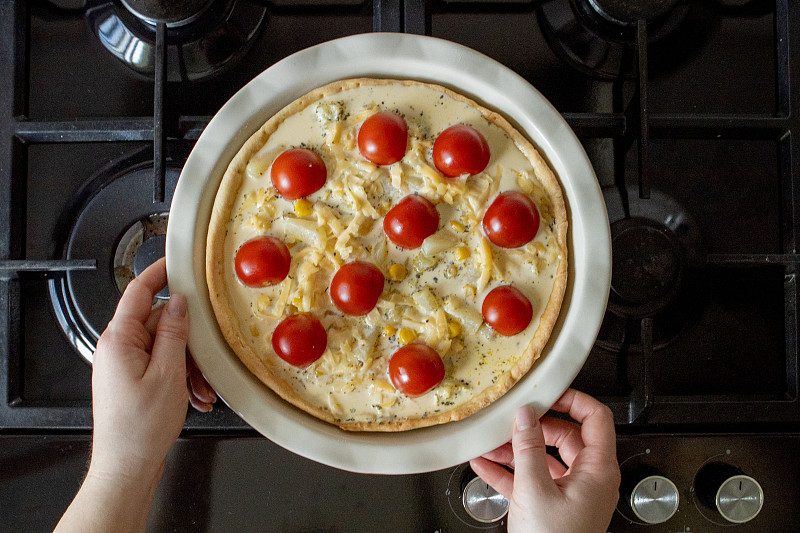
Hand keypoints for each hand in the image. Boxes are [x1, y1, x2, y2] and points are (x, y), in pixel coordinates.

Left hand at [90, 257, 215, 479]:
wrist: (127, 466)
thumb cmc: (139, 428)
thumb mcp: (167, 373)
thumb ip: (174, 332)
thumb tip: (179, 302)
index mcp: (119, 340)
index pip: (138, 291)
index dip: (159, 272)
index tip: (177, 260)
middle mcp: (118, 348)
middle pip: (160, 323)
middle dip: (189, 342)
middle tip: (206, 360)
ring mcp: (125, 364)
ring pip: (166, 347)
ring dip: (189, 366)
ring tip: (198, 389)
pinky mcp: (133, 380)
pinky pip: (163, 365)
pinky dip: (182, 378)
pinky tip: (193, 396)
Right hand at [470, 389, 619, 532]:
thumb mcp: (535, 489)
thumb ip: (529, 448)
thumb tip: (525, 417)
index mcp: (597, 469)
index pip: (595, 418)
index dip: (572, 399)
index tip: (548, 391)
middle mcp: (588, 479)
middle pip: (564, 437)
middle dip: (533, 427)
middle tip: (510, 418)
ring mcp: (570, 494)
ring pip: (543, 459)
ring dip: (514, 450)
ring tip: (489, 442)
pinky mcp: (552, 508)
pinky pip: (530, 481)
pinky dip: (508, 472)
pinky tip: (485, 466)